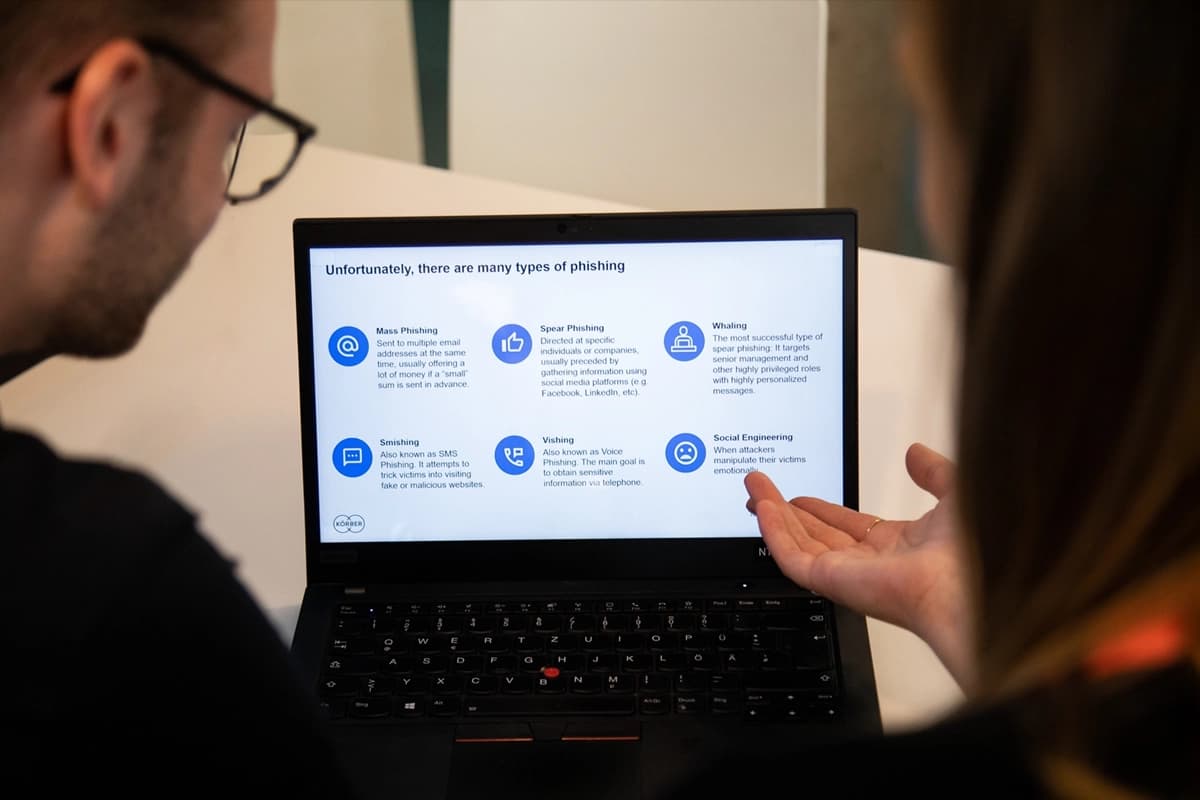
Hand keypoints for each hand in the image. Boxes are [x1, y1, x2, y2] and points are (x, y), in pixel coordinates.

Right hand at [746, 443, 972, 687]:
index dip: (821, 510)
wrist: (973, 587)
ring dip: (773, 515)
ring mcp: (850, 574)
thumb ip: (934, 473)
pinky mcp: (833, 582)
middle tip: (762, 488)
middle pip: (816, 536)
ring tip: (754, 489)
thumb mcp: (957, 494)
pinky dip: (775, 534)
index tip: (801, 496)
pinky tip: (764, 509)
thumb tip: (914, 453)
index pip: (848, 528)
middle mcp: (871, 564)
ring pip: (799, 544)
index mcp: (899, 548)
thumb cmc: (976, 556)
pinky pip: (793, 559)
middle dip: (786, 512)